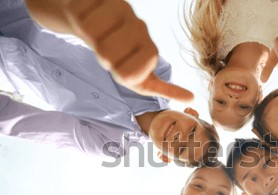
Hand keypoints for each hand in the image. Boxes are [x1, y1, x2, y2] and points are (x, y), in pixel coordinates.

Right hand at [63, 0, 193, 101]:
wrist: (91, 25)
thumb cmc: (118, 57)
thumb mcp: (141, 79)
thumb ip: (164, 89)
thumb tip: (191, 98)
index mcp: (149, 47)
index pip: (132, 73)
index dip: (121, 76)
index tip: (120, 70)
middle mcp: (138, 26)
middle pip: (108, 57)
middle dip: (102, 59)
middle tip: (105, 52)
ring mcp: (121, 9)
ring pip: (94, 37)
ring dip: (91, 41)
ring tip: (97, 36)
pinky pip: (83, 20)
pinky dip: (80, 25)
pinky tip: (88, 21)